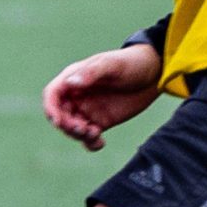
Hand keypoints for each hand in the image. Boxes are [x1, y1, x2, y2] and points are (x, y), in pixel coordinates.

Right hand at [40, 40, 164, 149]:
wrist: (155, 74)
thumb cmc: (131, 63)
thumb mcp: (112, 65)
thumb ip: (91, 73)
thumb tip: (71, 83)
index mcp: (73, 78)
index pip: (52, 95)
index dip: (51, 108)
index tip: (58, 120)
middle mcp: (77, 95)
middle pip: (60, 115)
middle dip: (67, 125)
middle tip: (83, 129)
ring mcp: (88, 110)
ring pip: (72, 128)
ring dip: (78, 135)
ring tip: (95, 134)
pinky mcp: (101, 121)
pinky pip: (88, 137)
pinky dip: (90, 143)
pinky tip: (100, 143)